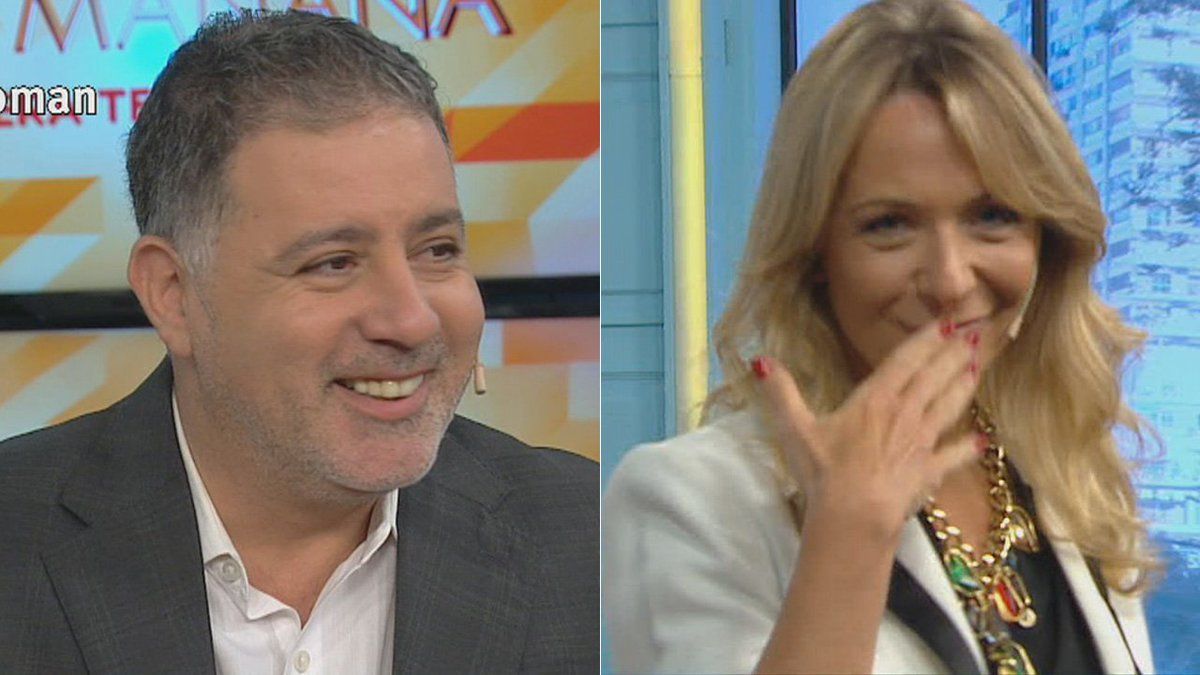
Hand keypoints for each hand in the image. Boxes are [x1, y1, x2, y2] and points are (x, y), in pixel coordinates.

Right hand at [752, 320, 980, 539]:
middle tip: (976, 332)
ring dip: (965, 385)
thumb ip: (780, 392)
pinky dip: (969, 448)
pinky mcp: (929, 471)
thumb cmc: (824, 471)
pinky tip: (984, 442)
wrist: (856, 517)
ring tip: (979, 366)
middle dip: (955, 352)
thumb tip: (759, 360)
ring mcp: (922, 442)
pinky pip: (954, 456)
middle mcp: (906, 413)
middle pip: (935, 376)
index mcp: (876, 398)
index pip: (906, 360)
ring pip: (950, 406)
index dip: (928, 338)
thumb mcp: (794, 428)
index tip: (949, 320)